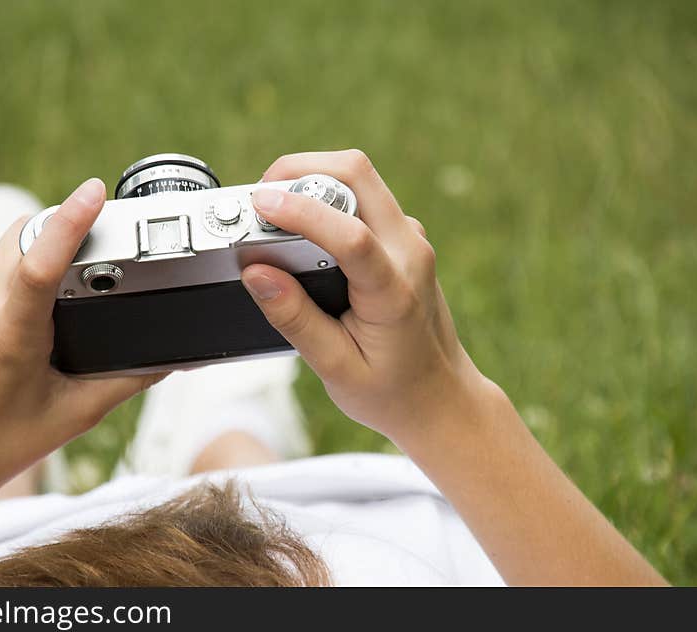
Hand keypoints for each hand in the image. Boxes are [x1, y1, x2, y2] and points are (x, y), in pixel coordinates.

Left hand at [0, 178, 165, 501]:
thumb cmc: (0, 446)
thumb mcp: (77, 412)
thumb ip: (133, 377)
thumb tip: (177, 354)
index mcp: (7, 335)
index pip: (43, 261)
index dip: (72, 220)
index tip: (93, 191)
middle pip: (23, 239)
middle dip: (53, 247)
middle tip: (72, 284)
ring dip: (20, 270)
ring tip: (27, 321)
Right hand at [242, 150, 488, 448]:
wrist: (441, 398)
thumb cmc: (392, 391)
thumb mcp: (335, 367)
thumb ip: (295, 319)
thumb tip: (256, 273)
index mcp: (394, 292)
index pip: (350, 235)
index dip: (301, 211)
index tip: (259, 203)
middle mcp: (409, 252)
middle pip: (357, 174)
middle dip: (299, 169)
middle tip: (259, 196)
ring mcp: (410, 239)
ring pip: (360, 177)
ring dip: (312, 178)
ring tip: (272, 211)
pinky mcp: (403, 237)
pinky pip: (363, 196)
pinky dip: (326, 195)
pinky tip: (301, 226)